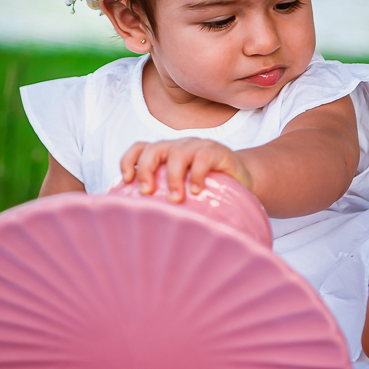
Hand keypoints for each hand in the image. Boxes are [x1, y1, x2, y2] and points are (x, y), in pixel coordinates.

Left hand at [120, 139, 253, 202]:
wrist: (241, 179)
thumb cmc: (206, 189)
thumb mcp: (181, 190)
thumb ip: (163, 196)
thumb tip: (140, 222)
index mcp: (166, 153)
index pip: (140, 148)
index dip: (129, 160)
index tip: (127, 180)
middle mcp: (179, 146)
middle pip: (154, 148)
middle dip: (146, 169)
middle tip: (147, 192)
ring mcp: (198, 146)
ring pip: (178, 153)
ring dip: (173, 177)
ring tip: (175, 199)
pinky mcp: (218, 151)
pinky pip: (203, 157)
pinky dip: (197, 174)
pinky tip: (197, 190)